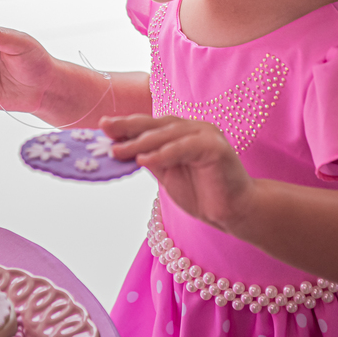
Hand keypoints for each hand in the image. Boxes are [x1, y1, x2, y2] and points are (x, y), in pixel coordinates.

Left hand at [102, 114, 254, 231]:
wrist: (235, 212)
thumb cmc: (203, 194)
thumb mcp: (167, 175)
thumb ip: (150, 160)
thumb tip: (121, 149)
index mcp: (183, 132)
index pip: (150, 125)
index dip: (126, 126)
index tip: (102, 128)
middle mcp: (194, 128)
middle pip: (156, 124)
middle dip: (128, 126)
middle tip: (104, 128)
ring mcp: (206, 134)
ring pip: (168, 134)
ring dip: (141, 142)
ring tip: (118, 149)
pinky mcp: (215, 147)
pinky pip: (183, 148)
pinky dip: (163, 154)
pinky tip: (144, 160)